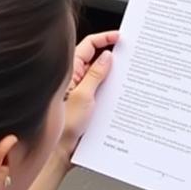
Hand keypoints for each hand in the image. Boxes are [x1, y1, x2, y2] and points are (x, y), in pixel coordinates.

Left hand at [57, 30, 117, 161]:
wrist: (60, 152)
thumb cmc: (65, 126)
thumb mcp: (84, 96)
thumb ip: (96, 75)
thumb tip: (106, 56)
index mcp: (70, 70)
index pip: (89, 45)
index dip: (105, 38)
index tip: (120, 37)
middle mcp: (75, 78)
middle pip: (97, 59)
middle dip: (113, 56)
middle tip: (130, 55)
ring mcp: (81, 90)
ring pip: (102, 75)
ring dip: (114, 75)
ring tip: (129, 76)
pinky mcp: (87, 103)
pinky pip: (102, 90)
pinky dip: (112, 90)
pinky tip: (122, 95)